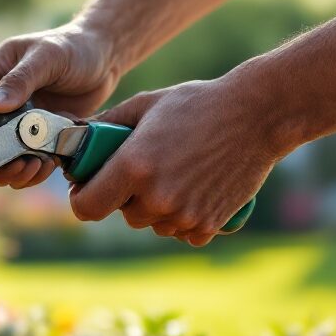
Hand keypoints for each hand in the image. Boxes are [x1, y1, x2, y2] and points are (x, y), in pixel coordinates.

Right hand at [0, 24, 119, 188]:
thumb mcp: (47, 57)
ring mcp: (13, 121)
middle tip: (22, 165)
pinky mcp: (34, 135)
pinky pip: (24, 162)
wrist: (103, 56)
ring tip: (39, 165)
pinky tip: (50, 164)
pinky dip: (34, 171)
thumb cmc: (73, 46)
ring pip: (0, 159)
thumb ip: (19, 80)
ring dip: (16, 171)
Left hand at [67, 80, 286, 245]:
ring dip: (156, 207)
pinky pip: (182, 232)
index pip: (87, 206)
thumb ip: (107, 124)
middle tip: (145, 169)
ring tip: (175, 173)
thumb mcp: (146, 104)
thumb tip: (77, 136)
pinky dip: (185, 217)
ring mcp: (184, 215)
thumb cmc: (198, 104)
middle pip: (124, 214)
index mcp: (133, 167)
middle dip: (127, 196)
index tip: (90, 186)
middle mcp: (156, 197)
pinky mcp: (208, 225)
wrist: (257, 115)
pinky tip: (195, 188)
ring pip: (153, 224)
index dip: (84, 197)